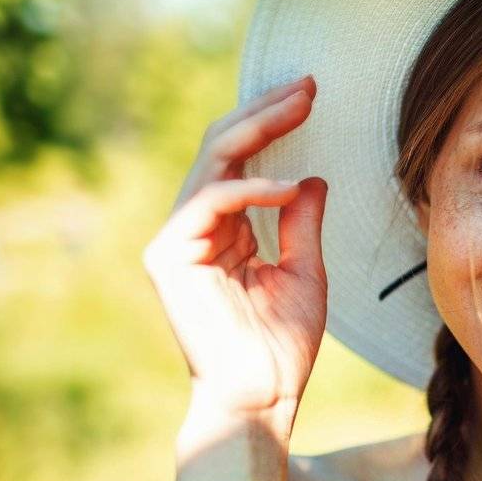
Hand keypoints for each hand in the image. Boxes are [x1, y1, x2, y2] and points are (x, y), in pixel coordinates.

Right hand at [143, 74, 328, 420]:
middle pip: (222, 148)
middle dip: (266, 111)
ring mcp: (178, 240)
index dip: (273, 123)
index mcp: (226, 231)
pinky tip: (290, 186)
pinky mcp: (169, 257)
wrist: (261, 397)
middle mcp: (196, 228)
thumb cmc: (282, 346)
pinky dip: (253, 189)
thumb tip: (312, 178)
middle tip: (308, 83)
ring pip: (212, 161)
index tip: (312, 94)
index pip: (243, 159)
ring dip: (259, 128)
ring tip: (302, 107)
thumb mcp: (306, 271)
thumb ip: (302, 223)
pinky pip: (210, 202)